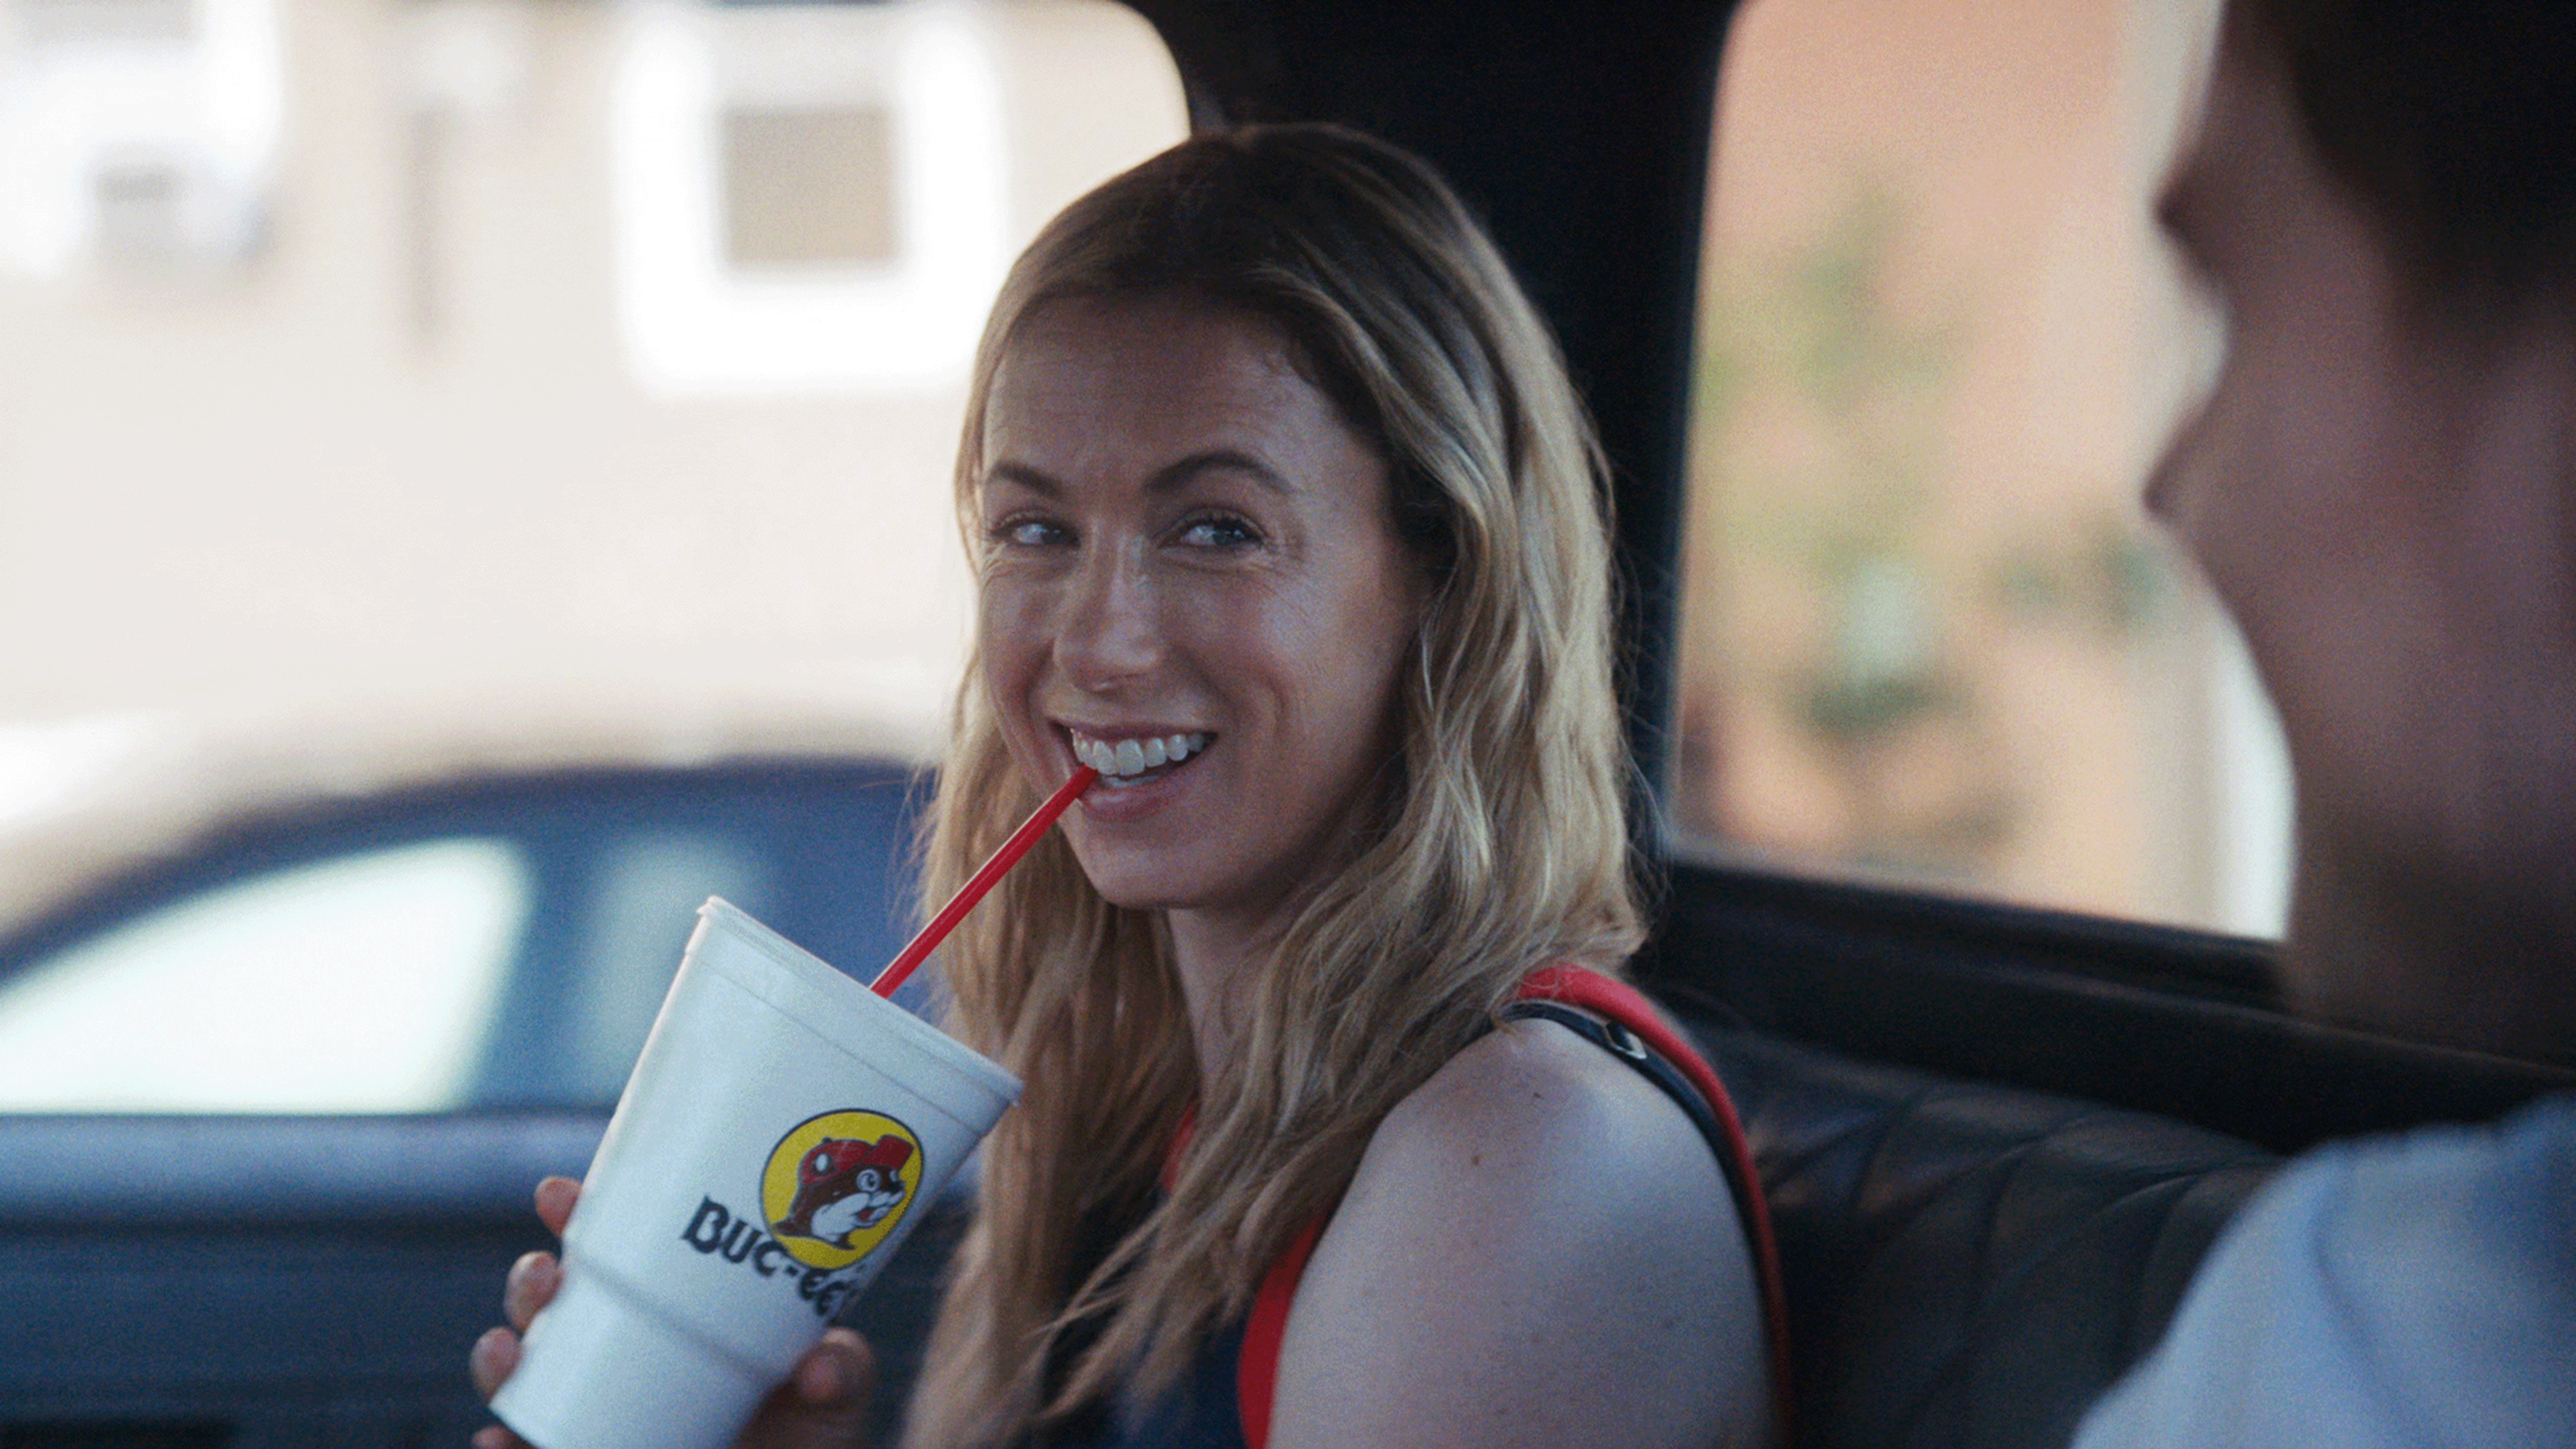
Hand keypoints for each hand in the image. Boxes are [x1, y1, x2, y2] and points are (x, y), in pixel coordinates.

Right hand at [468, 1176, 876, 1448]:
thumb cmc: (813, 1431)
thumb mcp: (835, 1389)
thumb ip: (840, 1370)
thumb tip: (816, 1369)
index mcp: (669, 1313)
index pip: (610, 1252)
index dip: (577, 1218)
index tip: (558, 1193)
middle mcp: (621, 1358)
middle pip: (551, 1308)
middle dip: (531, 1283)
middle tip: (546, 1274)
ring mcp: (599, 1415)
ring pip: (524, 1378)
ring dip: (498, 1359)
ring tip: (505, 1348)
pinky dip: (503, 1448)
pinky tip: (496, 1442)